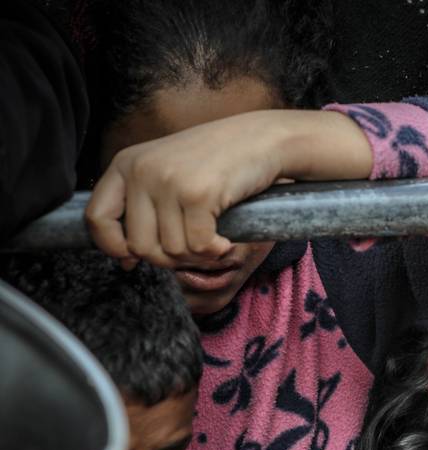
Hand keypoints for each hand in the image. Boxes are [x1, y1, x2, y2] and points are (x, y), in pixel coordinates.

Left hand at [86, 109, 371, 268]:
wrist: (261, 139)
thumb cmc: (218, 161)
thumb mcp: (169, 175)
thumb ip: (144, 209)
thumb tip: (126, 261)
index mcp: (126, 164)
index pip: (96, 218)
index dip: (113, 247)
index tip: (134, 258)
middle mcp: (141, 170)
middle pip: (139, 245)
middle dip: (168, 259)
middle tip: (192, 250)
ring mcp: (168, 181)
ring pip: (171, 251)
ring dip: (197, 257)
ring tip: (213, 241)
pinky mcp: (197, 194)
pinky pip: (198, 247)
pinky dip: (215, 252)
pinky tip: (225, 241)